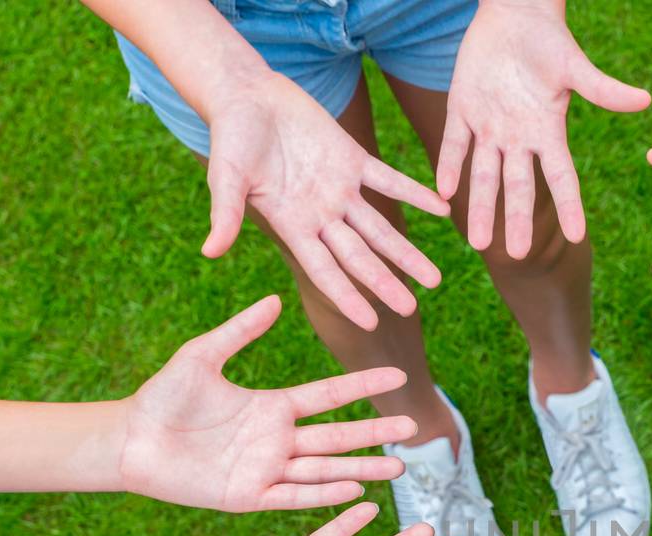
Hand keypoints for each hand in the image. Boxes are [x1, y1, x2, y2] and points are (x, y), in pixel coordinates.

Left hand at [118, 296, 419, 511]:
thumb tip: (275, 298)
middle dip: (376, 432)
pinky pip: (294, 495)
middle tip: (414, 426)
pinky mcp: (249, 497)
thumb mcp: (201, 356)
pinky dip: (324, 494)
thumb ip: (240, 332)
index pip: (329, 396)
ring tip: (399, 465)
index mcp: (272, 406)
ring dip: (362, 467)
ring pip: (326, 469)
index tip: (397, 375)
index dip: (362, 386)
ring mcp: (267, 470)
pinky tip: (354, 488)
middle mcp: (277, 440)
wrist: (129, 440)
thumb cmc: (162, 397)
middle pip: (339, 436)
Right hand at [203, 72, 449, 329]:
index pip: (325, 269)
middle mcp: (321, 215)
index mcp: (293, 225)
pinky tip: (442, 211)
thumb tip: (209, 252)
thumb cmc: (231, 138)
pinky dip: (415, 193)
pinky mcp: (353, 159)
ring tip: (435, 279)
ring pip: (380, 227)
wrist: (248, 96)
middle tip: (411, 308)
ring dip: (407, 252)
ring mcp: (340, 189)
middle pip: (359, 256)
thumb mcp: (226, 176)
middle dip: (385, 283)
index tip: (371, 323)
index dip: (347, 296)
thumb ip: (224, 213)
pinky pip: (390, 181)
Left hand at [439, 0, 649, 256]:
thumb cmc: (550, 38)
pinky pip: (454, 144)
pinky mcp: (462, 109)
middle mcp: (520, 137)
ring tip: (476, 243)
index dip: (570, 206)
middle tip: (515, 255)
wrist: (514, 14)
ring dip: (480, 207)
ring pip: (484, 175)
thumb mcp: (575, 67)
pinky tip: (442, 193)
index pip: (562, 178)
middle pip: (519, 187)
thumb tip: (645, 100)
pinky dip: (448, 166)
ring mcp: (490, 126)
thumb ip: (604, 90)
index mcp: (548, 131)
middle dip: (517, 220)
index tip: (578, 237)